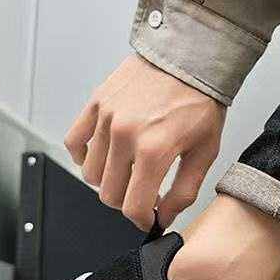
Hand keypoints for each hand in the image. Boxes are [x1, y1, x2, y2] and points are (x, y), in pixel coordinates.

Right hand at [64, 54, 225, 230]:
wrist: (189, 58)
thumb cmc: (201, 100)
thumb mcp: (205, 151)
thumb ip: (184, 191)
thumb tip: (165, 215)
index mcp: (154, 150)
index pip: (133, 206)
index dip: (143, 221)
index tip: (149, 220)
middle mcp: (125, 135)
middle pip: (109, 194)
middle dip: (127, 203)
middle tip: (143, 195)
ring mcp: (107, 119)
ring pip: (91, 173)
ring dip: (109, 182)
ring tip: (129, 173)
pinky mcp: (96, 104)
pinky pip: (74, 142)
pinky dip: (84, 157)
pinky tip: (104, 157)